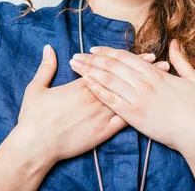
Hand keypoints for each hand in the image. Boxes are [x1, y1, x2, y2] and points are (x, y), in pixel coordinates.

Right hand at [15, 45, 169, 162]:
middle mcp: (94, 98)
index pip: (108, 68)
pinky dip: (137, 113)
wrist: (36, 145)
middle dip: (142, 71)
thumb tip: (48, 49)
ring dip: (144, 89)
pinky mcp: (102, 132)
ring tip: (160, 82)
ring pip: (127, 99)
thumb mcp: (37, 88)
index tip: (143, 55)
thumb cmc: (34, 118)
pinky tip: (150, 108)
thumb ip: (46, 67)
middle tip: (158, 62)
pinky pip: (122, 121)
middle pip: (122, 80)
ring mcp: (100, 115)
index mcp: (81, 86)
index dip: (127, 61)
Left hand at [69, 39, 194, 153]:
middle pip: (111, 66)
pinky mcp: (133, 115)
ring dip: (89, 70)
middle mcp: (143, 83)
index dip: (107, 52)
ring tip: (75, 65)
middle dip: (92, 59)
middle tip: (77, 55)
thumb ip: (180, 60)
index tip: (94, 49)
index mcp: (155, 73)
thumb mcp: (194, 79)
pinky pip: (110, 100)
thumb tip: (174, 43)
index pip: (125, 57)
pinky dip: (96, 89)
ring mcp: (137, 99)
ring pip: (107, 79)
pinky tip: (85, 83)